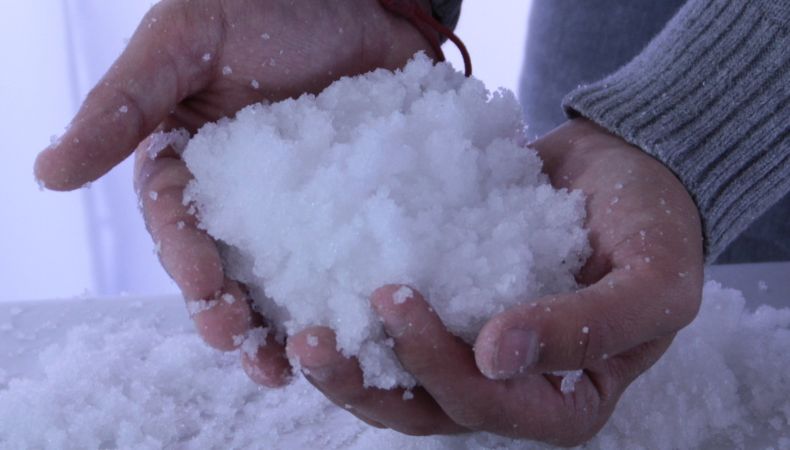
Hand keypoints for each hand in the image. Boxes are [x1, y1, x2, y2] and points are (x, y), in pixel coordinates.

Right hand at [34, 0, 433, 385]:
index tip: (211, 296)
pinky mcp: (353, 198)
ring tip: (305, 361)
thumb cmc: (257, 3)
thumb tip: (49, 172)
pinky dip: (352, 287)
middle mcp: (243, 194)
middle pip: (231, 268)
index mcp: (190, 163)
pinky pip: (350, 250)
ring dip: (289, 322)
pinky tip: (366, 319)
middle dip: (235, 314)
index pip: (179, 228)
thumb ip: (124, 105)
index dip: (190, 266)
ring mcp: (302, 202)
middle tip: (252, 351)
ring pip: (286, 274)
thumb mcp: (183, 42)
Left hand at [287, 118, 703, 444]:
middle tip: (313, 339)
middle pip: (430, 409)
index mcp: (564, 398)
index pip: (492, 407)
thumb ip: (589, 327)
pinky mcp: (448, 309)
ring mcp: (473, 349)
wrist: (627, 169)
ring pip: (400, 383)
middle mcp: (511, 387)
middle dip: (367, 384)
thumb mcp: (653, 281)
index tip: (398, 299)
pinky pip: (396, 330)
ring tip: (300, 333)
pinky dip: (356, 324)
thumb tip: (496, 357)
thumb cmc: (654, 226)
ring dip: (348, 368)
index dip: (439, 369)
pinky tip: (312, 298)